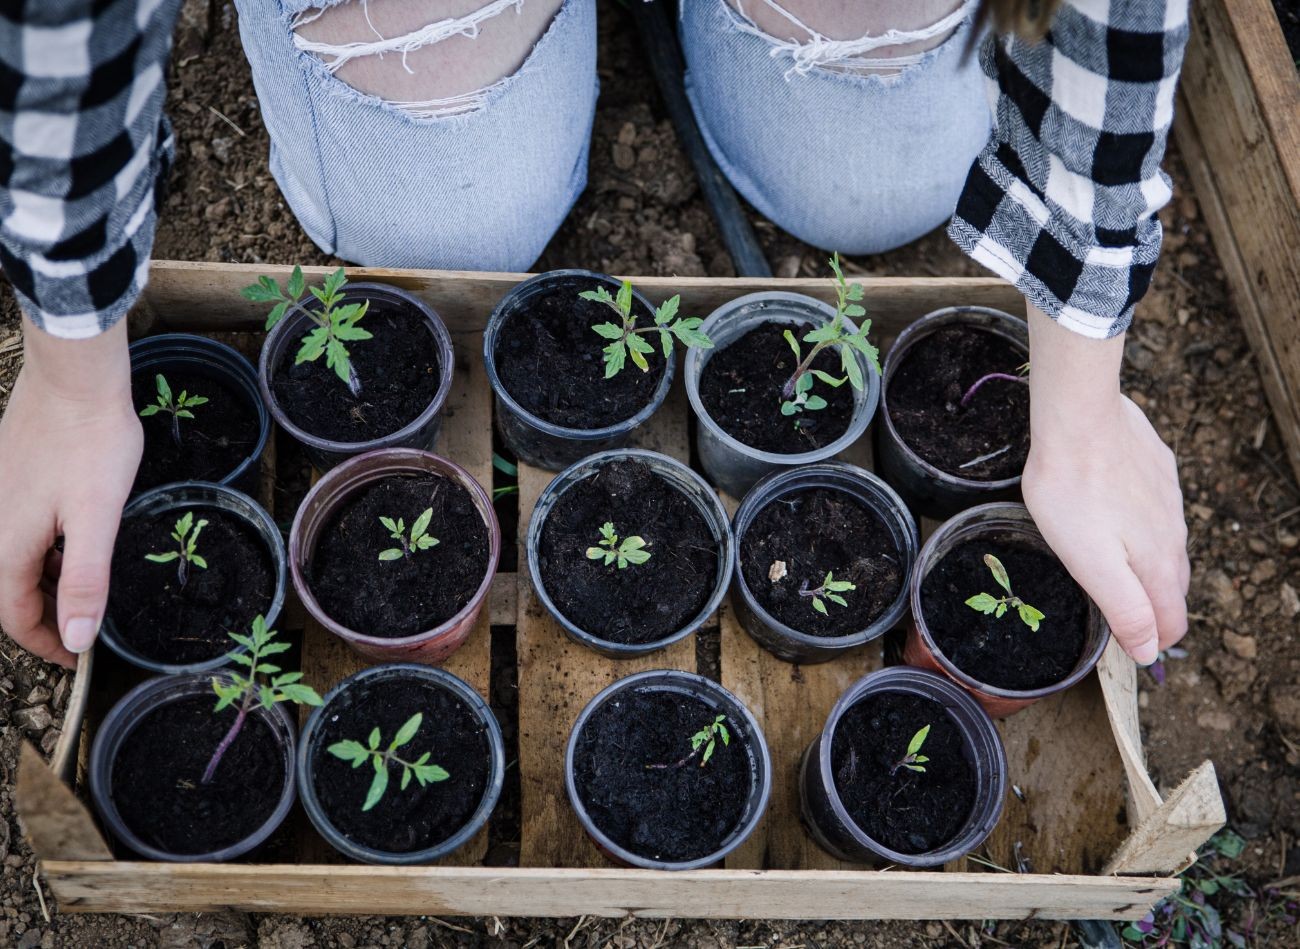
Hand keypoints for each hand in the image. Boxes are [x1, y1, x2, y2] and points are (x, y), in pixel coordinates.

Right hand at [0, 318, 140, 667]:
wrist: (74, 377)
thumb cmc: (91, 444)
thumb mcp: (97, 517)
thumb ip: (87, 578)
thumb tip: (78, 638)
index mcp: (8, 544)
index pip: (14, 616)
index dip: (47, 644)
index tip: (76, 659)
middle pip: (9, 591)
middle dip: (43, 618)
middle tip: (82, 632)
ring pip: (13, 561)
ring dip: (43, 584)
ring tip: (82, 594)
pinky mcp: (7, 478)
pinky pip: (15, 532)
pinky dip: (41, 552)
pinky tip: (70, 545)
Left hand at [1022, 305, 1188, 664]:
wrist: (1079, 420)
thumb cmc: (1073, 492)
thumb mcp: (1091, 564)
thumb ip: (1125, 609)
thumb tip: (1150, 652)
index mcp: (1157, 563)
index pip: (1171, 620)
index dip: (1153, 642)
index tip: (1133, 650)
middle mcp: (1173, 534)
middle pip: (1172, 587)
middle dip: (1155, 609)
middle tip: (1129, 620)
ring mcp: (1169, 499)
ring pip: (1167, 548)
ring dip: (1151, 568)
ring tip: (1127, 578)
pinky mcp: (1158, 470)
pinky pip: (1159, 511)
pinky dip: (1146, 529)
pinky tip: (1125, 521)